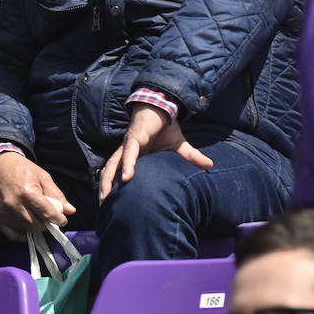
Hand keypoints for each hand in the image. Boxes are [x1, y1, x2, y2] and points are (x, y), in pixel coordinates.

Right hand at [0, 152, 75, 239]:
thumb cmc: (22, 168)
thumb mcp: (43, 177)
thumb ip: (56, 195)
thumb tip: (70, 211)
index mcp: (28, 193)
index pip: (48, 214)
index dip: (59, 219)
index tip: (62, 220)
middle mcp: (15, 205)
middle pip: (37, 226)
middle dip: (46, 224)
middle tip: (47, 217)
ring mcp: (4, 212)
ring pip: (26, 230)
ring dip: (35, 227)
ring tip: (37, 218)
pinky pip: (12, 235)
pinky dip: (22, 234)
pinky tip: (27, 227)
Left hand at [99, 104, 213, 199]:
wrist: (162, 106)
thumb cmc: (165, 127)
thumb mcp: (179, 146)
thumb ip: (190, 157)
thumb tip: (210, 165)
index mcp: (133, 156)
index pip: (118, 173)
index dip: (112, 187)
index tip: (109, 204)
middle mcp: (126, 152)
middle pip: (110, 171)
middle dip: (104, 187)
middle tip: (102, 207)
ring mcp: (129, 146)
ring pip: (113, 164)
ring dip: (108, 180)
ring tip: (107, 197)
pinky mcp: (134, 138)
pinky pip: (129, 153)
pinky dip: (128, 165)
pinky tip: (127, 178)